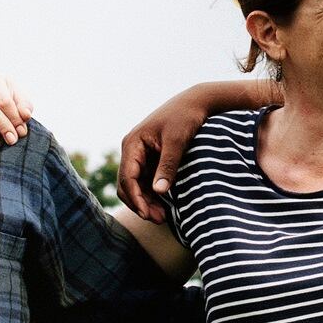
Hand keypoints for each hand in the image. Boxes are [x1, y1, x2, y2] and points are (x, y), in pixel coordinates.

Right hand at [119, 90, 219, 220]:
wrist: (195, 103)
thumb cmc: (185, 118)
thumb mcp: (177, 141)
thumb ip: (167, 166)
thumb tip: (158, 192)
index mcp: (133, 143)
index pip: (127, 177)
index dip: (136, 198)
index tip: (147, 214)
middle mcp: (131, 149)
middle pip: (126, 184)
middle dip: (139, 203)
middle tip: (159, 219)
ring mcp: (139, 154)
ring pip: (135, 185)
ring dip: (145, 201)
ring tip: (162, 217)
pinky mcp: (149, 158)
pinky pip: (145, 181)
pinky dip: (152, 194)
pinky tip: (165, 205)